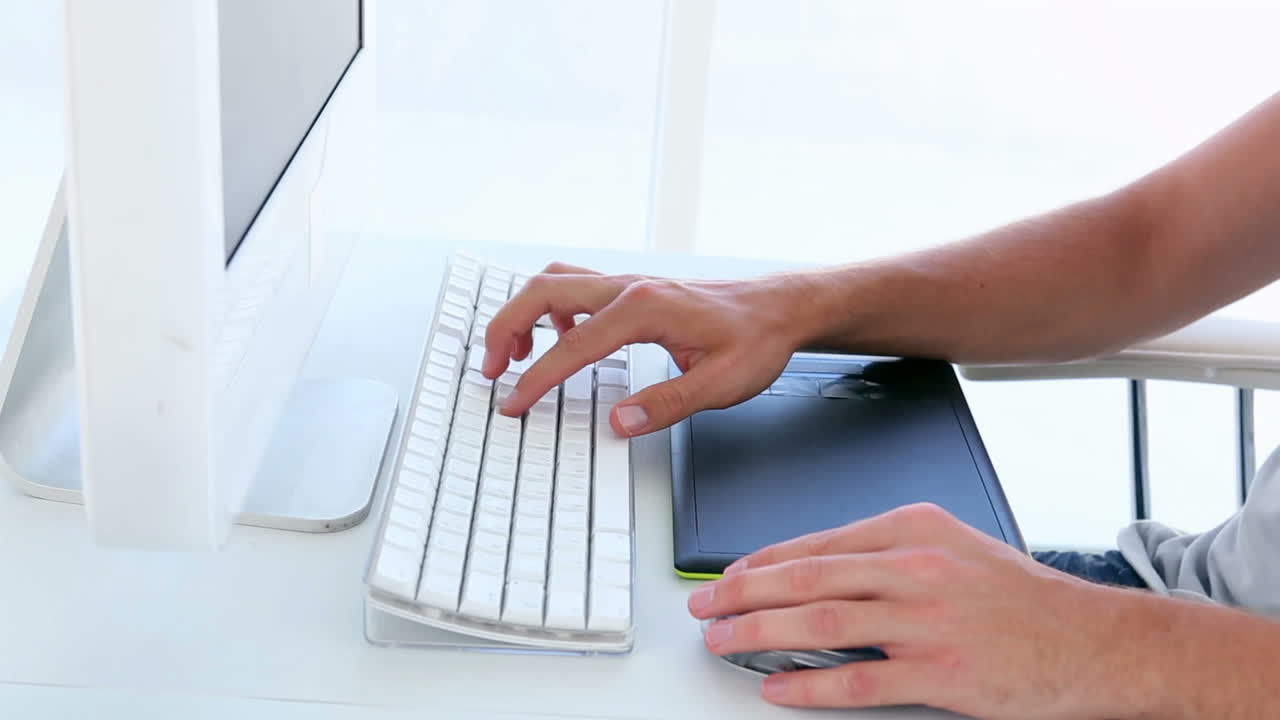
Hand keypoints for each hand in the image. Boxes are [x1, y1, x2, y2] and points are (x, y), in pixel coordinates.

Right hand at [482, 262, 815, 435]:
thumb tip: (619, 423)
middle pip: (542, 292)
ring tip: (511, 353)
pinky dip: (551, 306)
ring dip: (522, 311)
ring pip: (554, 281)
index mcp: (645, 309)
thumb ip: (667, 405)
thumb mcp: (721, 384)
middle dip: (504, 327)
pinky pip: (576, 285)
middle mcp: (630, 286)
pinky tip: (559, 335)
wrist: (780, 308)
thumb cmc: (755, 340)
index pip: (572, 345)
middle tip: (489, 369)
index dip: (536, 379)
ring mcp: (629, 283)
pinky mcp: (632, 288)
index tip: (514, 403)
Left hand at [687, 503, 1145, 718]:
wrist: (1093, 640)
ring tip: (725, 643)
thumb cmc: (1020, 596)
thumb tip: (817, 572)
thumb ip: (887, 553)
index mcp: (914, 529)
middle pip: (807, 579)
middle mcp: (916, 568)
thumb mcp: (953, 547)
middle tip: (708, 608)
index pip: (818, 544)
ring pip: (822, 625)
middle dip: (744, 594)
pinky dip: (810, 687)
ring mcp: (928, 621)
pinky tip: (778, 689)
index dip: (762, 563)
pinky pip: (858, 682)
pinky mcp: (942, 674)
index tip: (728, 577)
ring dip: (761, 635)